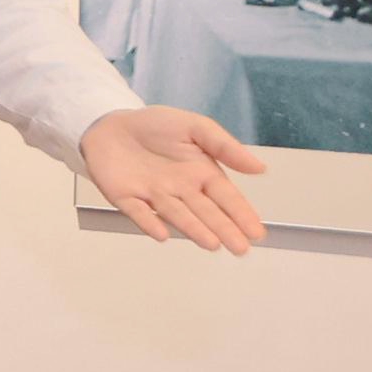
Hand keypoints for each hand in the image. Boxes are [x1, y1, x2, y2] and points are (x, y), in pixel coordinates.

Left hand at [81, 104, 269, 251]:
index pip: (227, 198)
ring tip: (212, 244)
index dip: (242, 214)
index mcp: (201, 173)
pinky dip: (149, 222)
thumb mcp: (196, 127)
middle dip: (224, 229)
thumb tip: (260, 168)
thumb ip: (225, 146)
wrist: (111, 123)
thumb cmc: (156, 125)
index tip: (256, 232)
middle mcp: (181, 189)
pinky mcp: (125, 197)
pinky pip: (138, 211)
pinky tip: (162, 233)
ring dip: (193, 229)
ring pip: (177, 215)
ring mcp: (153, 195)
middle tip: (240, 248)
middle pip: (206, 212)